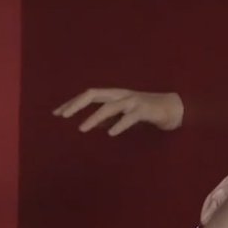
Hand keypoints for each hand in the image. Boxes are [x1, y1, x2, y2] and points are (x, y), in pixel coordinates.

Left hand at [53, 88, 183, 135]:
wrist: (170, 109)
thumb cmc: (143, 112)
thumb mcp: (121, 115)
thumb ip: (107, 117)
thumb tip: (91, 123)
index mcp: (113, 94)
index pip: (88, 95)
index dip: (72, 103)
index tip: (56, 113)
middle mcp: (120, 94)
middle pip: (94, 94)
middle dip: (77, 104)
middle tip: (62, 116)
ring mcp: (132, 101)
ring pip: (110, 106)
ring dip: (94, 117)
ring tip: (81, 129)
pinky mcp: (143, 110)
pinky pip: (129, 118)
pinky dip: (119, 125)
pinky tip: (110, 134)